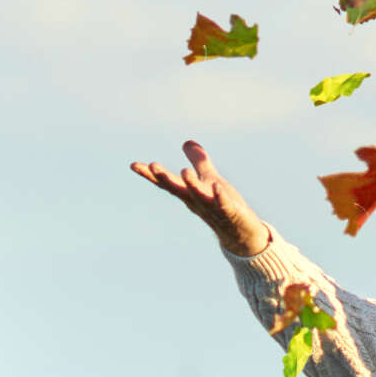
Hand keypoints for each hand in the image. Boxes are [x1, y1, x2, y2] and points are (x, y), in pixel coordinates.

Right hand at [130, 141, 270, 256]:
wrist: (241, 234)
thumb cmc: (222, 206)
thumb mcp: (209, 179)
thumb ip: (199, 161)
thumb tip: (187, 142)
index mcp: (189, 193)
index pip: (167, 182)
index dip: (151, 175)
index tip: (134, 165)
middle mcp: (197, 201)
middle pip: (178, 189)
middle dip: (166, 178)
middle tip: (153, 165)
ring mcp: (213, 208)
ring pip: (200, 196)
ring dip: (191, 184)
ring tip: (184, 171)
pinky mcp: (231, 212)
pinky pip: (224, 205)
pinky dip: (220, 197)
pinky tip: (218, 187)